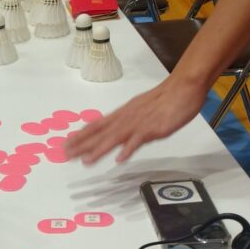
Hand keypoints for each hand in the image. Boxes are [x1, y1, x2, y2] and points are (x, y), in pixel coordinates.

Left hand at [64, 76, 207, 164]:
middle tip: (65, 154)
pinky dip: (129, 149)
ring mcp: (139, 123)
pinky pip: (139, 140)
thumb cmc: (165, 98)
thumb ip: (128, 119)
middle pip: (101, 133)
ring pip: (115, 138)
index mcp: (123, 114)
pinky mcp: (154, 128)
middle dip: (82, 145)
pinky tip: (120, 159)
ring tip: (86, 161)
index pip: (97, 125)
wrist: (183, 87)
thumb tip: (117, 129)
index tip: (66, 143)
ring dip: (100, 150)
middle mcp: (126, 118)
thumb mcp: (140, 109)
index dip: (81, 135)